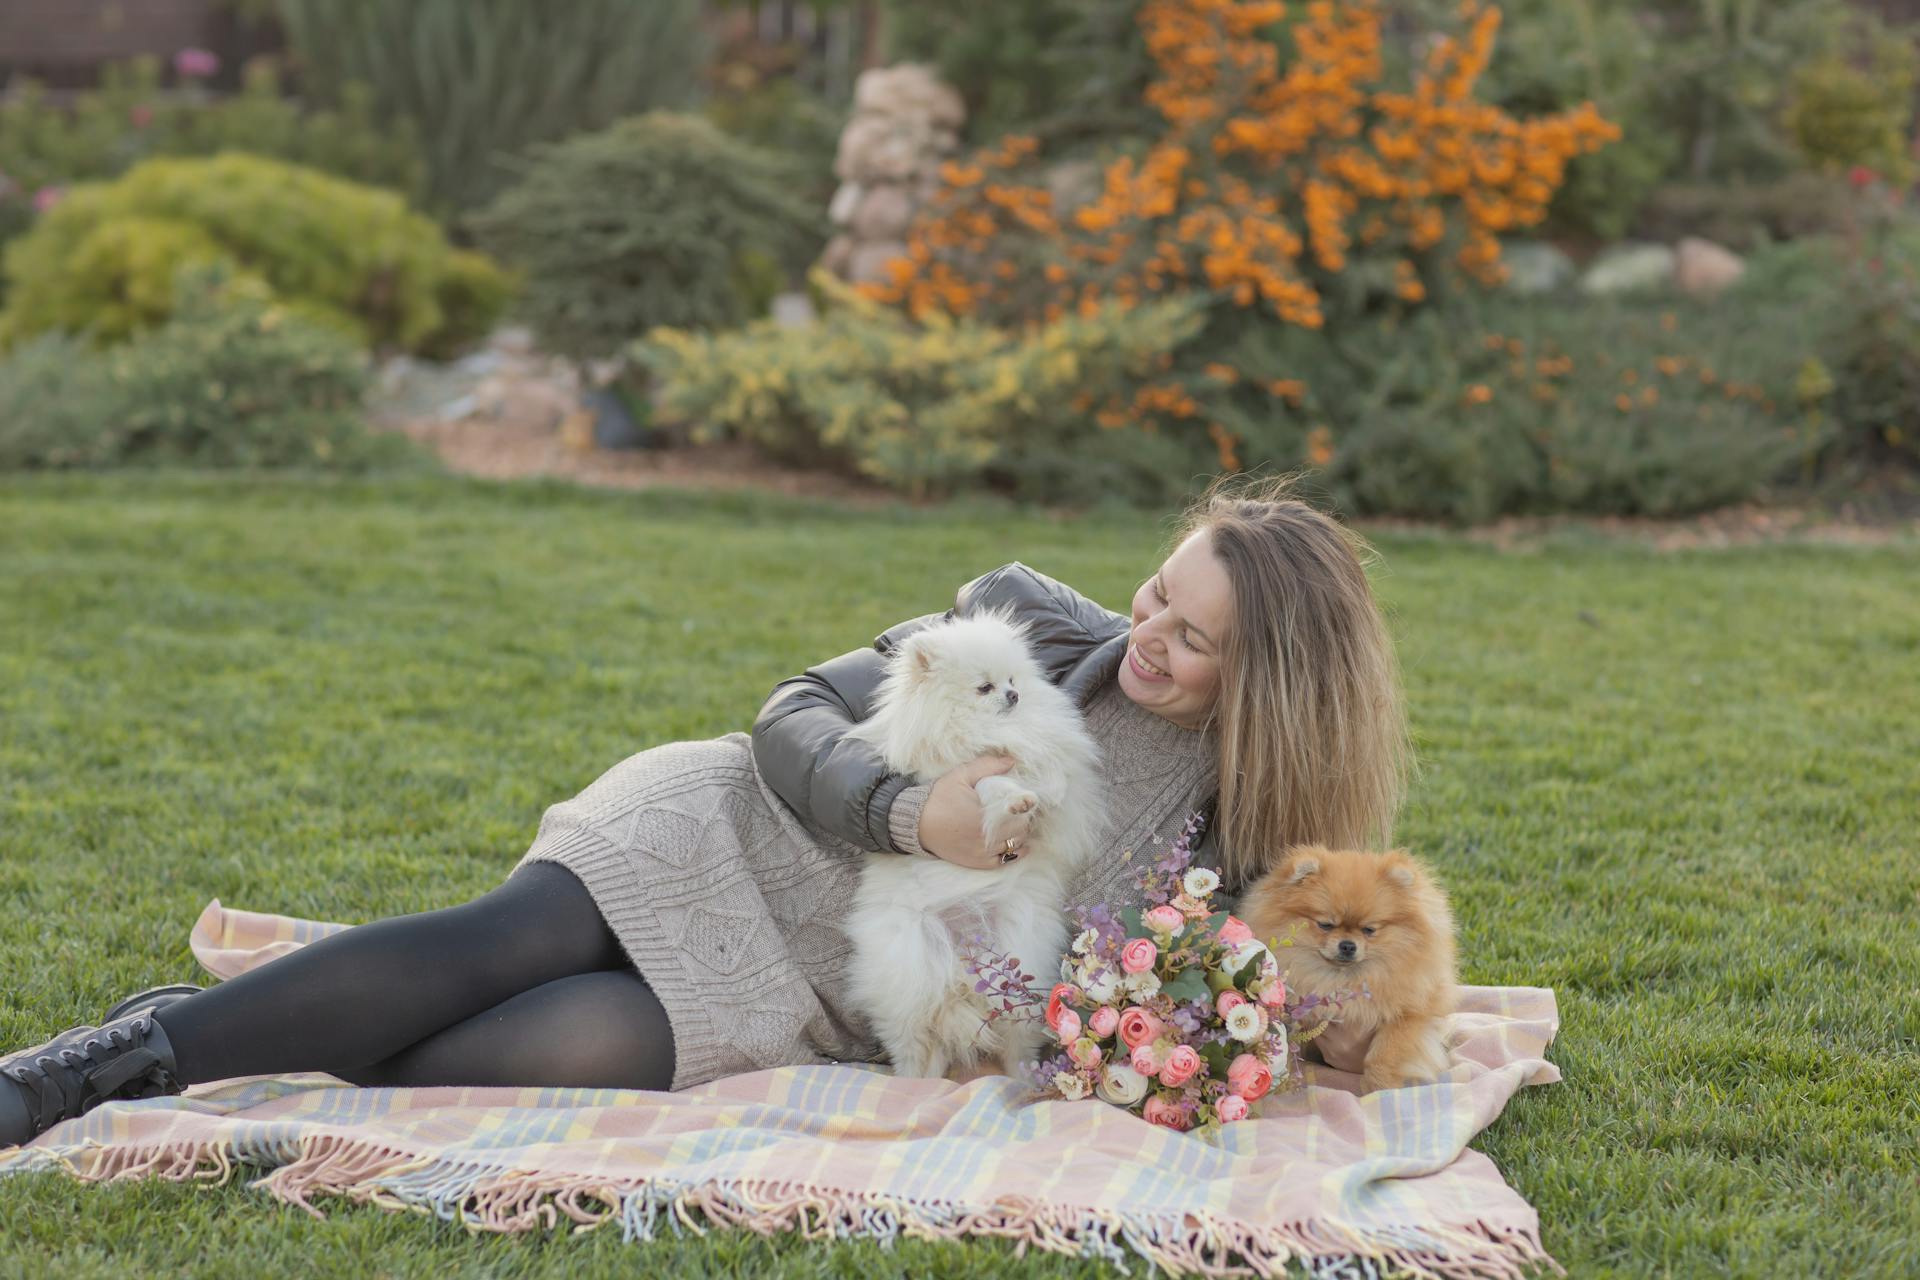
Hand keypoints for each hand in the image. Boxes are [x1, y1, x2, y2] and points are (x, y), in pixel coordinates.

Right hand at [918, 754, 1029, 868]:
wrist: (917, 823)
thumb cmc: (939, 798)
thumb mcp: (960, 776)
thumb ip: (986, 766)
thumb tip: (1011, 761)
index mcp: (984, 815)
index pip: (1019, 813)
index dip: (1024, 806)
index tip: (1024, 800)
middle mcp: (985, 837)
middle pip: (1020, 829)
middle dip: (1022, 818)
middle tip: (1017, 810)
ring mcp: (982, 852)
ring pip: (1015, 844)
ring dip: (1019, 834)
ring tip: (1014, 823)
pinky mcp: (977, 862)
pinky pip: (1005, 861)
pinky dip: (1014, 853)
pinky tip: (1017, 844)